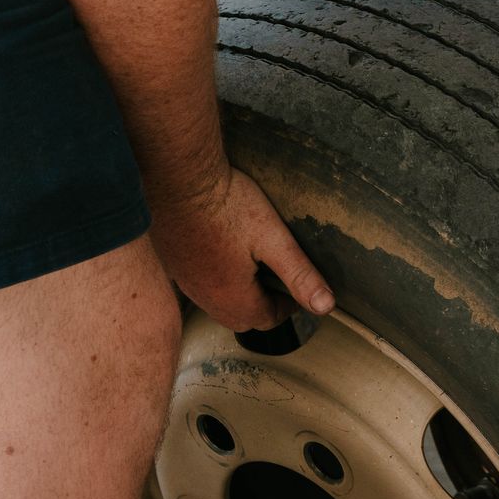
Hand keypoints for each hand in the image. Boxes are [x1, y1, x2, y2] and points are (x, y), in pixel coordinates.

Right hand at [151, 165, 333, 330]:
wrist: (179, 179)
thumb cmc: (227, 205)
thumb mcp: (274, 239)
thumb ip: (300, 274)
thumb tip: (325, 305)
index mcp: (233, 297)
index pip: (267, 320)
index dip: (287, 307)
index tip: (296, 290)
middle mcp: (205, 297)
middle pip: (241, 318)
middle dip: (264, 306)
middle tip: (278, 280)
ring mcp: (185, 282)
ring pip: (218, 304)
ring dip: (239, 295)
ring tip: (255, 268)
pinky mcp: (173, 265)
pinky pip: (199, 286)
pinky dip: (217, 281)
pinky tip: (223, 254)